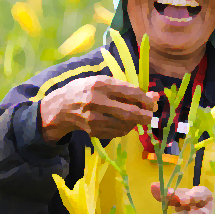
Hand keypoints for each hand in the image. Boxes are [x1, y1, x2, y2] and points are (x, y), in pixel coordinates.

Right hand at [41, 75, 158, 142]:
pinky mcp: (94, 131)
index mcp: (100, 84)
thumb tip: (153, 96)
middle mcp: (97, 102)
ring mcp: (95, 119)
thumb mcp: (101, 81)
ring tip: (137, 116)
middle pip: (130, 112)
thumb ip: (125, 87)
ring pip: (125, 124)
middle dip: (146, 115)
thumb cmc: (84, 89)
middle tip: (152, 114)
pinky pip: (118, 132)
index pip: (130, 92)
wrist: (61, 107)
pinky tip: (125, 122)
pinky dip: (126, 128)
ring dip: (136, 122)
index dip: (145, 98)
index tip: (152, 100)